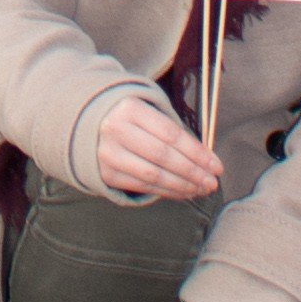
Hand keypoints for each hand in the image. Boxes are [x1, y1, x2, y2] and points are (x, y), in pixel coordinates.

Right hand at [93, 93, 223, 202]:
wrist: (84, 122)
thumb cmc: (126, 115)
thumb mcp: (145, 109)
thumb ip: (170, 127)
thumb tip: (204, 157)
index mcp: (130, 108)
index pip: (171, 134)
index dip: (196, 152)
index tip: (216, 165)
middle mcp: (116, 130)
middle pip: (164, 157)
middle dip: (193, 172)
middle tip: (212, 182)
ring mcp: (109, 154)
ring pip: (154, 176)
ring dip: (182, 186)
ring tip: (201, 190)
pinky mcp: (106, 173)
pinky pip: (142, 186)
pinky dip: (166, 192)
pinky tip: (183, 193)